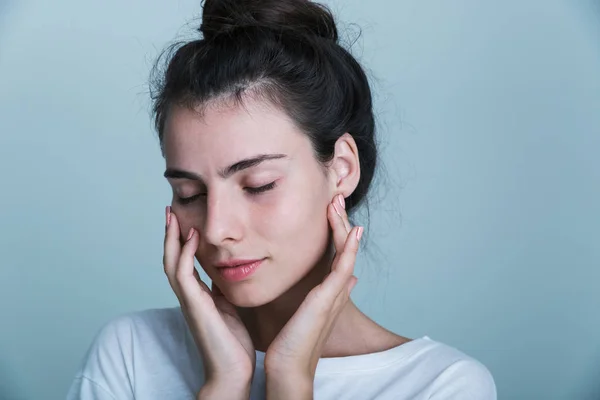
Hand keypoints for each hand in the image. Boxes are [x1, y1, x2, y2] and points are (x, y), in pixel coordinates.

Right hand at [163, 207, 254, 397]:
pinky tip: (192, 237)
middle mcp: (189, 296)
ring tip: (172, 216)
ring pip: (172, 263)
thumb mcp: (230, 307)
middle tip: (169, 210)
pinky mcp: (194, 306)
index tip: (183, 219)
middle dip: (170, 234)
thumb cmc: (232, 342)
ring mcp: (188, 301)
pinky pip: (184, 274)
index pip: (184, 262)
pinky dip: (185, 254)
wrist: (232, 371)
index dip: (181, 241)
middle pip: (171, 258)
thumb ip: (223, 290)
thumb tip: (227, 272)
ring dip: (171, 239)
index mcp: (197, 295)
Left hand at [264, 195, 361, 390]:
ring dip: (344, 227)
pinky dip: (350, 248)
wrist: (288, 368)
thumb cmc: (288, 344)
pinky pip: (343, 267)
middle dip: (341, 223)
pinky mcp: (328, 299)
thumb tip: (337, 283)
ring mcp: (333, 294)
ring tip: (340, 203)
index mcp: (326, 292)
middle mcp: (334, 291)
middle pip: (342, 249)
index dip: (334, 232)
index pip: (334, 255)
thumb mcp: (301, 313)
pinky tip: (354, 231)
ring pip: (345, 252)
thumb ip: (315, 297)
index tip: (328, 211)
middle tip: (337, 198)